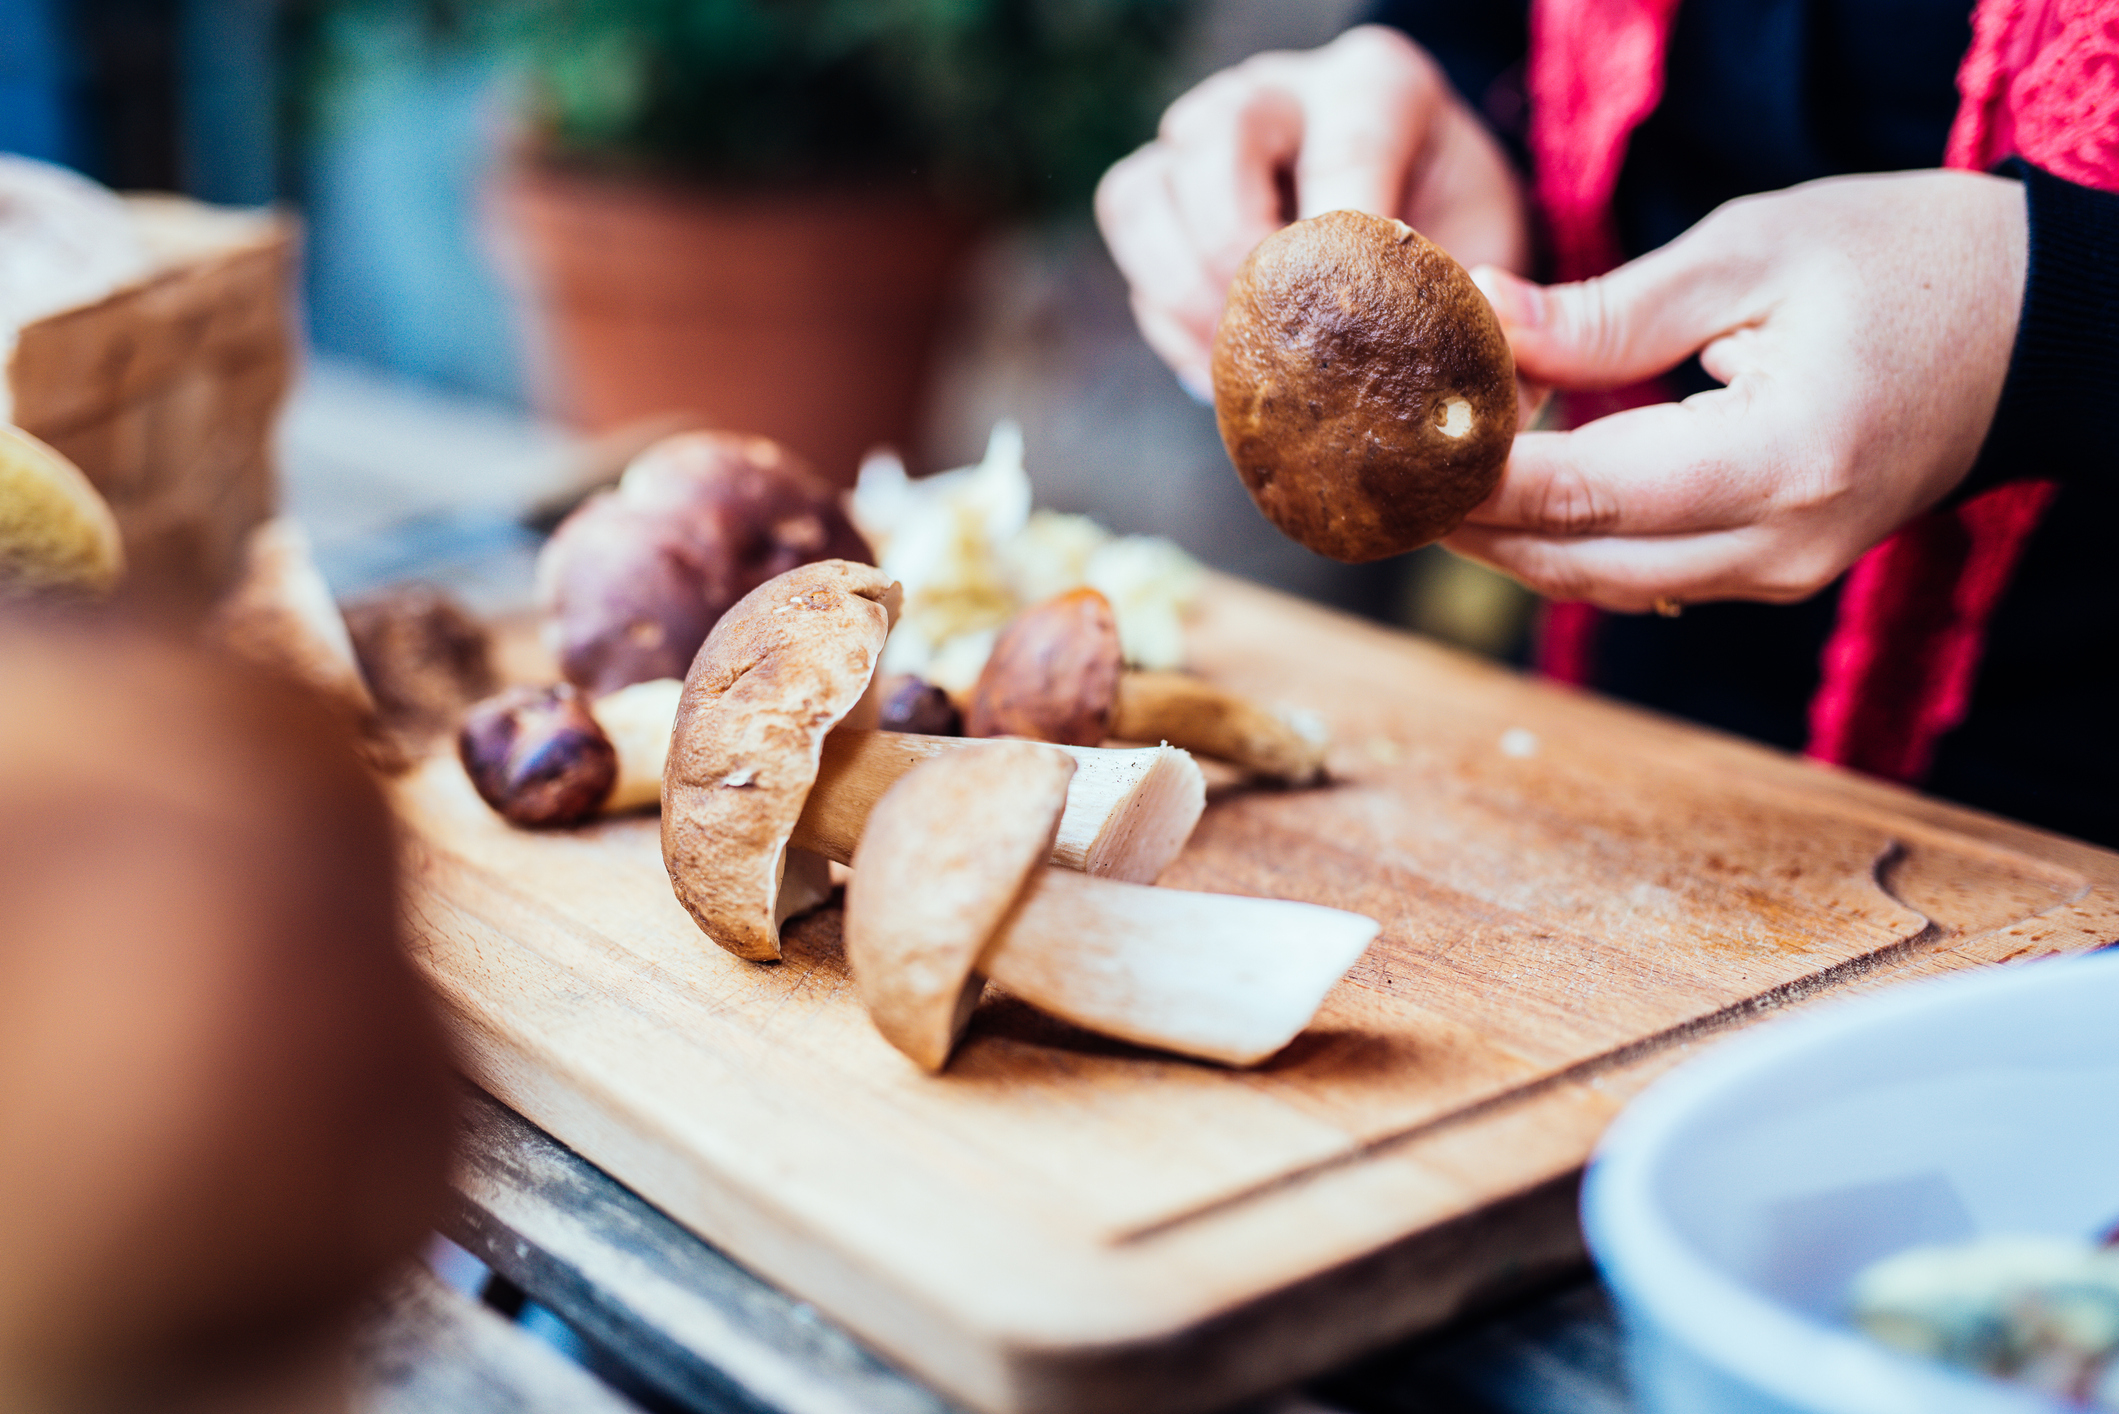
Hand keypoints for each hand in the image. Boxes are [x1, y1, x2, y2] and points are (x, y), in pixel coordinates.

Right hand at [1095, 25, 1530, 396]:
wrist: (1411, 221)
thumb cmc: (1451, 230)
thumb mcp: (1493, 255)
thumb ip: (1494, 320)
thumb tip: (1467, 411)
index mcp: (1375, 86)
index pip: (1346, 147)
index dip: (1340, 239)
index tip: (1354, 321)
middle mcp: (1277, 95)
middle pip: (1213, 142)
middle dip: (1236, 254)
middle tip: (1273, 340)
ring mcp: (1203, 139)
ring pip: (1143, 190)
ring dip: (1180, 289)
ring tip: (1236, 364)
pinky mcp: (1161, 194)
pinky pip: (1131, 247)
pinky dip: (1167, 318)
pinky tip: (1220, 371)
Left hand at [1447, 171, 2028, 610]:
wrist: (2037, 325)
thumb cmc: (1908, 261)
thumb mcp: (1752, 254)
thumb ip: (1607, 312)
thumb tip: (1479, 325)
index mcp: (1784, 460)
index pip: (1586, 497)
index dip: (1478, 481)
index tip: (1397, 447)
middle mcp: (1782, 545)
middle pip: (1579, 564)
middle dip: (1472, 525)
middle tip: (1383, 475)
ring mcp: (1783, 573)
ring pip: (1603, 585)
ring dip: (1510, 543)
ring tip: (1427, 481)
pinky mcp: (1776, 571)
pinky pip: (1644, 575)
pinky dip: (1569, 542)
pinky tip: (1512, 496)